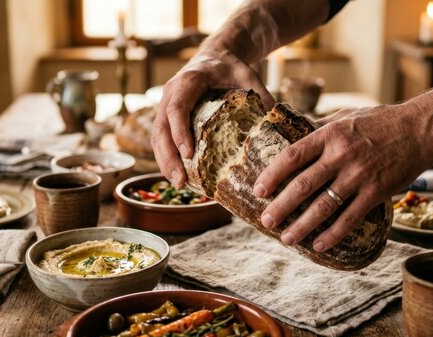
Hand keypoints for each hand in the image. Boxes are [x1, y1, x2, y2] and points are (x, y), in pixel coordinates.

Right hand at [151, 50, 273, 187]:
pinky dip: (166, 158)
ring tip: (179, 184)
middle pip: (161, 128)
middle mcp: (170, 93)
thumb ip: (261, 97)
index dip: (179, 132)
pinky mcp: (166, 116)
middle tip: (180, 180)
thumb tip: (275, 126)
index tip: (188, 154)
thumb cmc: (231, 67)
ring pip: (157, 136)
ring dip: (164, 162)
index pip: (178, 109)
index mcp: (188, 81)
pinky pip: (161, 139)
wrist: (215, 56)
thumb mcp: (249, 76)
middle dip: (168, 157)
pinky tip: (178, 175)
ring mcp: (165, 105)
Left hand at [253, 105, 432, 251]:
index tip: (258, 190)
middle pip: (302, 185)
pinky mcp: (376, 192)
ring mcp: (359, 176)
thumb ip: (319, 129)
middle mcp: (342, 156)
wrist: (420, 129)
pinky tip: (319, 246)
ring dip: (302, 226)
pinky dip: (333, 235)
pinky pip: (350, 219)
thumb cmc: (379, 121)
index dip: (272, 175)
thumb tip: (292, 135)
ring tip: (286, 239)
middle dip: (280, 206)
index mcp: (329, 135)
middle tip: (265, 221)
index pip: (292, 156)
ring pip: (323, 207)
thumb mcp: (345, 117)